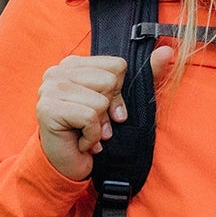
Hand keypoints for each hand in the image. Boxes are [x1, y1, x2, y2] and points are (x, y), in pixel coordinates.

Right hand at [35, 45, 172, 179]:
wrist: (68, 166)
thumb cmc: (93, 131)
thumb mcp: (121, 102)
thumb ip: (144, 75)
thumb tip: (168, 51)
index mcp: (73, 64)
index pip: (116, 66)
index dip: (118, 93)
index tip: (105, 109)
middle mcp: (57, 72)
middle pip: (109, 81)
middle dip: (108, 109)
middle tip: (96, 124)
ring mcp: (49, 89)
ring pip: (100, 101)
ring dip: (100, 126)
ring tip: (89, 133)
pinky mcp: (47, 109)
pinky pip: (90, 117)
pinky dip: (91, 137)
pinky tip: (82, 142)